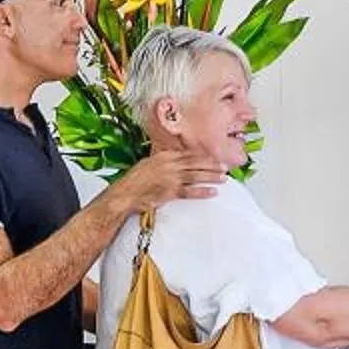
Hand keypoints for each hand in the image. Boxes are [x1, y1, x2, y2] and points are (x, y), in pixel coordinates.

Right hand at [111, 147, 227, 210]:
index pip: (189, 154)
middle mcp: (169, 165)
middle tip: (224, 167)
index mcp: (164, 156)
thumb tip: (174, 160)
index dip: (203, 156)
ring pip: (196, 176)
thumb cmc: (133, 181)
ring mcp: (170, 178)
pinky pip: (190, 191)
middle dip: (212, 165)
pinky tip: (212, 192)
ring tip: (223, 178)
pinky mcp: (170, 192)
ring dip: (211, 177)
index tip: (213, 158)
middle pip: (196, 163)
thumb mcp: (148, 164)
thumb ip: (163, 161)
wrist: (124, 194)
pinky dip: (203, 191)